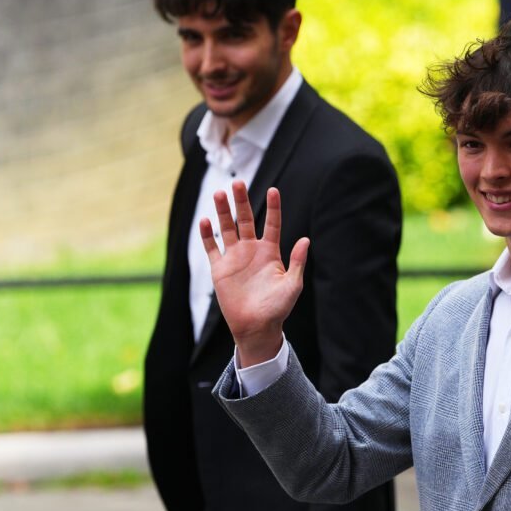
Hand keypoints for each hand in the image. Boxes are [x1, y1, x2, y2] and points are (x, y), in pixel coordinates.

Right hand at [200, 181, 308, 365]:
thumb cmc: (278, 308)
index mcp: (270, 251)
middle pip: (245, 219)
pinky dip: (207, 235)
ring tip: (219, 194)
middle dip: (241, 201)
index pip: (272, 223)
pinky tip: (204, 221)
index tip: (273, 190)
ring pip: (227, 228)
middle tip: (237, 182)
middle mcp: (251, 250)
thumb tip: (306, 239)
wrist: (256, 327)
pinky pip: (211, 247)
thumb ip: (298, 262)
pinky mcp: (220, 268)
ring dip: (222, 212)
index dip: (273, 207)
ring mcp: (234, 257)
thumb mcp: (292, 285)